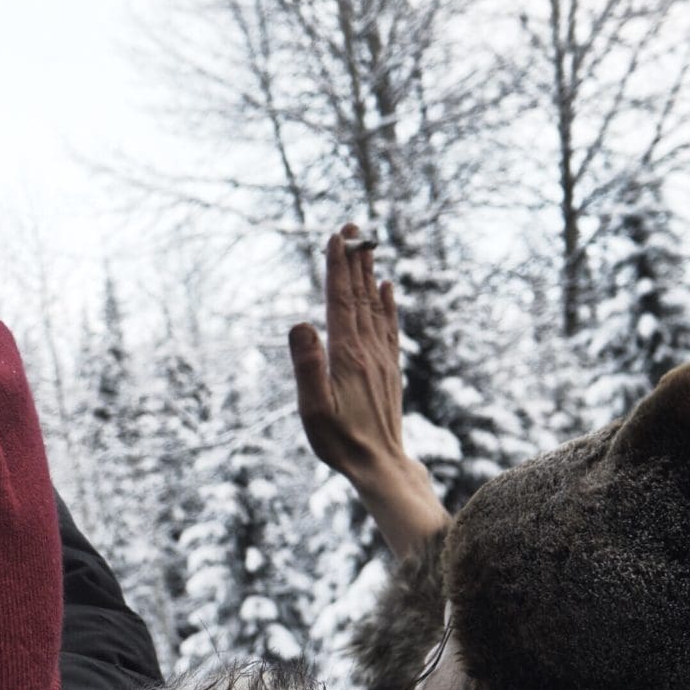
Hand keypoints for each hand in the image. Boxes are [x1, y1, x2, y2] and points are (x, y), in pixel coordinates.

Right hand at [288, 224, 447, 557]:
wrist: (380, 465)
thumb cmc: (340, 442)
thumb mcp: (313, 409)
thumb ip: (307, 366)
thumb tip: (300, 323)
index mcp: (347, 354)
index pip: (341, 301)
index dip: (337, 267)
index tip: (336, 236)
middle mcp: (368, 349)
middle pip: (360, 295)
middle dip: (354, 258)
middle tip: (352, 225)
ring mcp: (381, 358)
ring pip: (375, 306)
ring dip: (369, 273)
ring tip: (367, 245)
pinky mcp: (388, 369)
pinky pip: (388, 326)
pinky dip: (387, 302)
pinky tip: (386, 288)